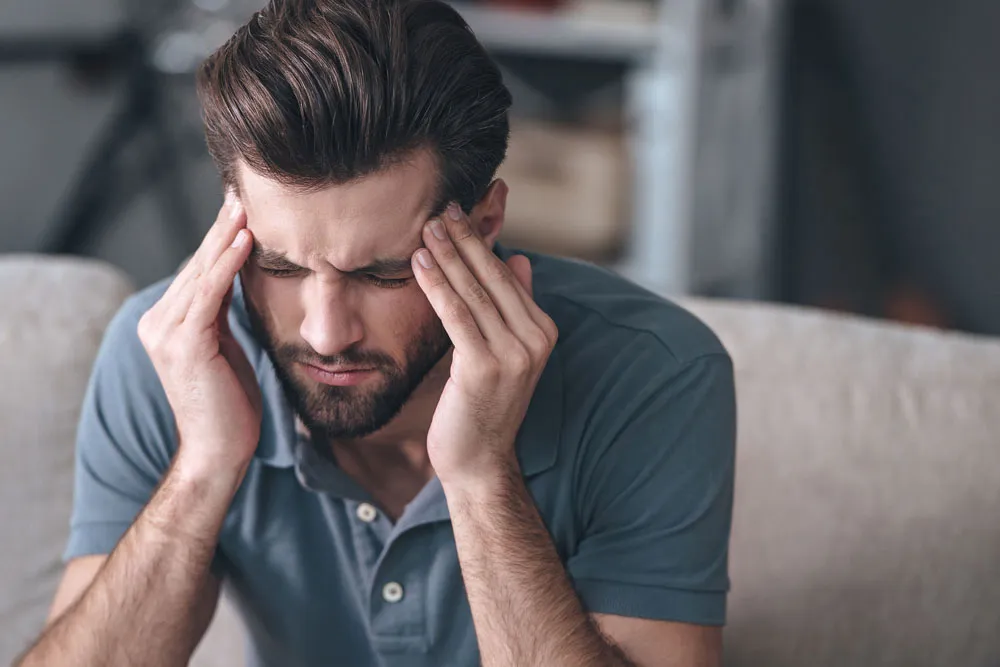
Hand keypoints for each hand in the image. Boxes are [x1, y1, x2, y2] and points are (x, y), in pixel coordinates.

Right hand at [137, 194, 259, 479]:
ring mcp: (166, 333)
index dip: (219, 238)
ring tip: (246, 204)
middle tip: (242, 190)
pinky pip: (210, 294)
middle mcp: (158, 322)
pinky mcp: (184, 344)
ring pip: (202, 273)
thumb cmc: (230, 404)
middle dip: (222, 227)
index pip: (198, 271)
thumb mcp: (226, 347)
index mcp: (166, 323)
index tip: (240, 205)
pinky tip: (245, 239)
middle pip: (198, 265)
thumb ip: (223, 314)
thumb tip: (239, 279)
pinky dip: (227, 264)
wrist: (219, 451)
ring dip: (226, 236)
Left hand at [412, 203, 557, 486]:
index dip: (480, 242)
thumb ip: (514, 306)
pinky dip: (437, 285)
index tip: (458, 212)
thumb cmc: (483, 405)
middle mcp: (534, 339)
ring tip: (427, 226)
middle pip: (492, 277)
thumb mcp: (504, 351)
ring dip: (447, 255)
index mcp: (542, 330)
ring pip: (474, 292)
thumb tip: (518, 258)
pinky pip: (457, 315)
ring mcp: (513, 354)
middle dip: (464, 239)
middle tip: (440, 207)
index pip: (506, 275)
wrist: (479, 461)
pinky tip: (419, 263)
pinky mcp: (484, 366)